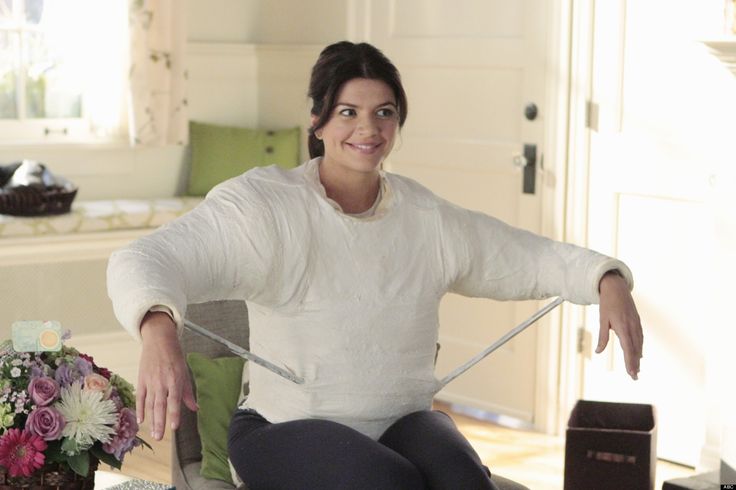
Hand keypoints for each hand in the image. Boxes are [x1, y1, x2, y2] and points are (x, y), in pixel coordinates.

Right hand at [137, 311, 197, 440]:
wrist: (159, 340)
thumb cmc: (174, 356)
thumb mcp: (184, 372)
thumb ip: (188, 392)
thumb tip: (195, 408)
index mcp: (175, 380)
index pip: (174, 401)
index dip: (174, 414)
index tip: (174, 427)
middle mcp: (162, 382)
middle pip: (160, 406)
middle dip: (160, 422)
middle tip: (160, 437)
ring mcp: (150, 382)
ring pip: (150, 405)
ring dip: (151, 420)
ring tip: (153, 434)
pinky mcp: (142, 380)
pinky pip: (141, 398)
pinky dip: (140, 409)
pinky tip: (141, 420)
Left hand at [597, 271, 642, 379]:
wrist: (616, 287)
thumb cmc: (607, 303)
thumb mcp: (602, 320)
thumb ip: (602, 337)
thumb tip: (598, 352)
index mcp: (623, 327)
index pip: (628, 348)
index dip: (630, 361)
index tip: (631, 372)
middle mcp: (632, 326)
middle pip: (635, 349)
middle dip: (635, 363)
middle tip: (634, 377)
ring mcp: (636, 324)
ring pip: (639, 344)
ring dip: (638, 357)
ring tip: (636, 369)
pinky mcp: (637, 321)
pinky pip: (640, 337)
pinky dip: (640, 347)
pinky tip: (639, 354)